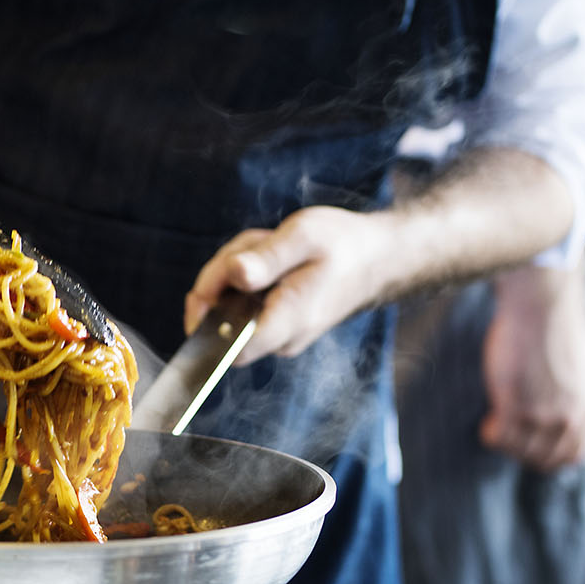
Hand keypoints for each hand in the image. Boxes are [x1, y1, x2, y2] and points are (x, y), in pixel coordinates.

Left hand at [184, 205, 390, 362]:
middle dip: (225, 276)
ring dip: (238, 272)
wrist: (377, 258)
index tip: (213, 281)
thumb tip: (234, 276)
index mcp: (288, 320)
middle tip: (258, 244)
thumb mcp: (303, 236)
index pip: (228, 347)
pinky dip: (249, 278)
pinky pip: (245, 305)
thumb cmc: (343, 244)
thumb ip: (265, 258)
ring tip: (272, 246)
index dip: (206, 315)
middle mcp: (282, 339)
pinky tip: (273, 259)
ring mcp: (279, 336)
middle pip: (222, 319)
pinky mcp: (278, 326)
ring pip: (231, 308)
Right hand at [479, 260, 584, 470]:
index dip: (550, 455)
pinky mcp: (515, 406)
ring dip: (506, 443)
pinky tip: (489, 421)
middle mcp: (569, 418)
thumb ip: (579, 395)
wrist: (542, 307)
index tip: (534, 443)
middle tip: (510, 435)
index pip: (573, 456)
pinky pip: (501, 438)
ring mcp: (542, 415)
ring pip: (520, 451)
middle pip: (544, 459)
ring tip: (497, 424)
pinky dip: (492, 435)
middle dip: (524, 452)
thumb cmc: (558, 327)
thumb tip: (570, 407)